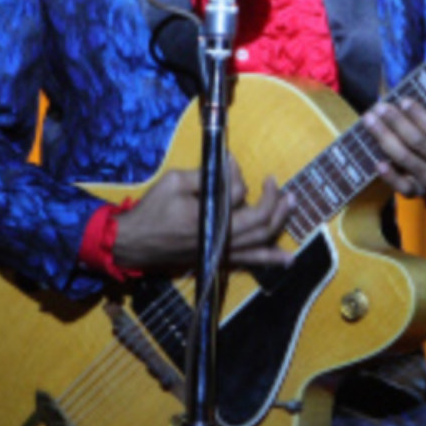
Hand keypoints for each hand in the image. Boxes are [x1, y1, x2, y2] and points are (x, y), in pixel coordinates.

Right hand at [113, 155, 293, 271]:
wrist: (132, 244)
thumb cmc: (152, 211)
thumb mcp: (174, 182)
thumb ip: (206, 176)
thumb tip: (230, 166)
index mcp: (208, 216)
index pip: (238, 194)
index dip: (237, 175)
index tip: (230, 163)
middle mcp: (220, 237)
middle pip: (261, 222)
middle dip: (275, 201)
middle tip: (278, 185)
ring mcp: (220, 251)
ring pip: (261, 242)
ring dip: (280, 224)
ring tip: (293, 206)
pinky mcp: (217, 258)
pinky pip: (249, 262)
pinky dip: (269, 259)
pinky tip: (287, 259)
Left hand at [360, 98, 425, 200]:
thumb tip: (409, 92)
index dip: (418, 114)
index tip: (402, 100)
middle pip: (417, 142)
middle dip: (395, 122)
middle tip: (379, 107)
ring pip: (405, 159)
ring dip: (384, 138)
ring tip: (370, 121)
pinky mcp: (418, 193)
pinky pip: (401, 185)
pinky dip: (389, 175)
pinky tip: (377, 161)